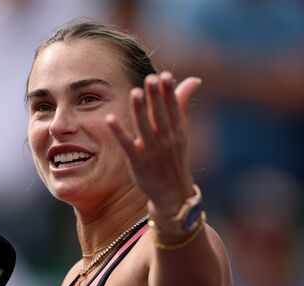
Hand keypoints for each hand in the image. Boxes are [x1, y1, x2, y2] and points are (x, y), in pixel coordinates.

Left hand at [106, 72, 201, 214]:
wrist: (172, 192)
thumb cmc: (174, 157)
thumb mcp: (182, 131)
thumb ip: (183, 104)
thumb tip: (193, 80)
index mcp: (178, 131)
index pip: (174, 108)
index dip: (169, 93)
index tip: (165, 76)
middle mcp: (166, 140)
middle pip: (160, 115)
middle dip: (156, 97)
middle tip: (150, 78)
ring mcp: (151, 151)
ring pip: (144, 128)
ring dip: (139, 110)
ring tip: (134, 92)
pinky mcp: (137, 162)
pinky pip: (127, 144)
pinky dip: (119, 132)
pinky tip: (109, 119)